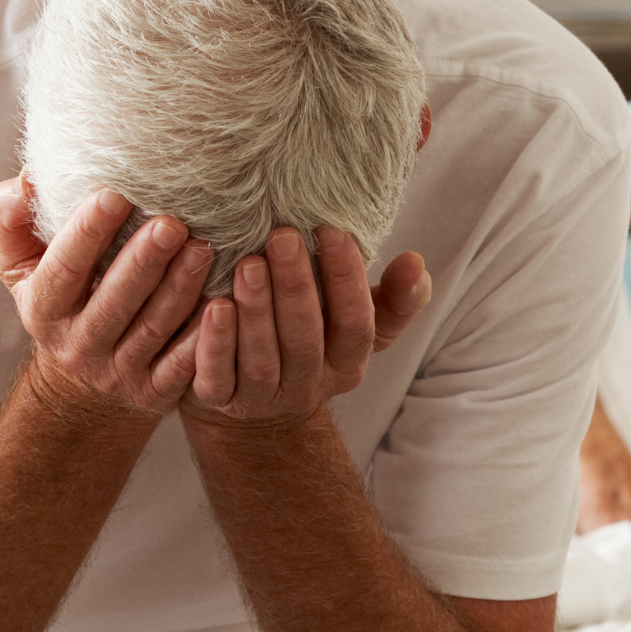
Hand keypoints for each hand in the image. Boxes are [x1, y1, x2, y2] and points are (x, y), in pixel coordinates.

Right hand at [0, 177, 209, 418]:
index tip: (114, 193)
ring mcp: (118, 373)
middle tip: (172, 223)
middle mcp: (78, 346)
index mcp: (43, 309)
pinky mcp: (154, 392)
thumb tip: (27, 181)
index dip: (87, 233)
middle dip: (144, 261)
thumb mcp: (20, 264)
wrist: (81, 380)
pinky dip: (205, 336)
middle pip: (114, 301)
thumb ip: (11, 219)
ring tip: (204, 249)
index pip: (64, 269)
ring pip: (153, 329)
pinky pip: (183, 366)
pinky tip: (225, 302)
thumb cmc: (59, 296)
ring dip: (180, 290)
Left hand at [182, 224, 430, 429]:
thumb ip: (394, 296)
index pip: (356, 324)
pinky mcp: (220, 401)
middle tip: (282, 236)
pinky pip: (218, 378)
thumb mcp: (357, 320)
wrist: (252, 397)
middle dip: (295, 287)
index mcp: (347, 363)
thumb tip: (417, 263)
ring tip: (248, 264)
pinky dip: (216, 343)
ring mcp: (263, 399)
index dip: (346, 280)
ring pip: (262, 359)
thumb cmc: (311, 335)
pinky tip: (213, 306)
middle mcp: (309, 386)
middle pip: (306, 339)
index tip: (332, 230)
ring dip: (257, 311)